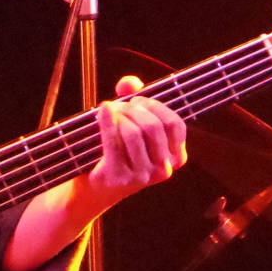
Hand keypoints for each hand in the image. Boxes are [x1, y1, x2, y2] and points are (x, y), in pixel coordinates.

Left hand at [85, 75, 187, 205]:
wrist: (95, 187)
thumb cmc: (119, 151)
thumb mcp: (133, 125)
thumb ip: (134, 99)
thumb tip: (130, 83)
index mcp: (176, 157)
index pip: (174, 124)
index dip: (156, 106)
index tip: (139, 101)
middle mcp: (164, 170)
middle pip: (153, 127)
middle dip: (134, 109)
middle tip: (121, 107)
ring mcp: (142, 177)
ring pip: (133, 133)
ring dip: (119, 116)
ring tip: (110, 114)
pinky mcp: (119, 177)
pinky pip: (113, 142)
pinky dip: (107, 121)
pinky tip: (102, 109)